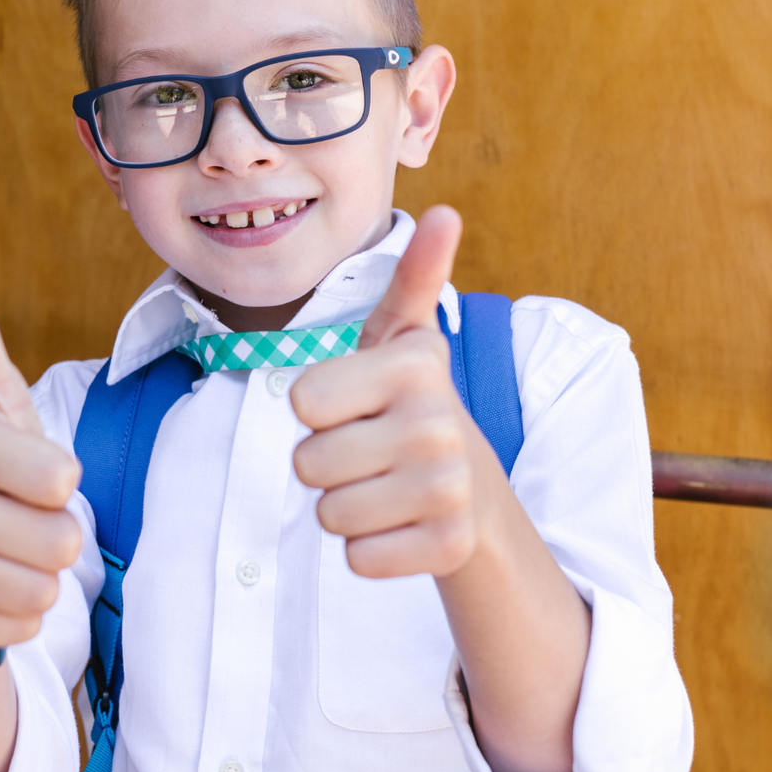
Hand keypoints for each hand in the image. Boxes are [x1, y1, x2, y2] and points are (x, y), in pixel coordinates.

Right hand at [0, 263, 83, 651]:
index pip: (63, 477)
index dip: (59, 480)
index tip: (23, 469)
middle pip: (62, 540)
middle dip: (55, 536)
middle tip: (17, 519)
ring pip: (43, 590)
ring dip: (37, 579)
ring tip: (2, 554)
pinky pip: (20, 629)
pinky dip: (15, 619)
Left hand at [290, 206, 505, 578]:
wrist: (471, 484)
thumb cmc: (408, 402)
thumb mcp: (402, 338)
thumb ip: (413, 274)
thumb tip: (446, 213)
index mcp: (414, 366)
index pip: (301, 402)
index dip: (317, 409)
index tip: (358, 404)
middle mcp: (439, 424)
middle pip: (308, 465)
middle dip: (325, 463)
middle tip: (368, 450)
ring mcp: (449, 489)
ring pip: (330, 515)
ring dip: (344, 506)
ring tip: (383, 484)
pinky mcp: (450, 546)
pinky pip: (358, 559)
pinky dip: (368, 549)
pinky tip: (400, 524)